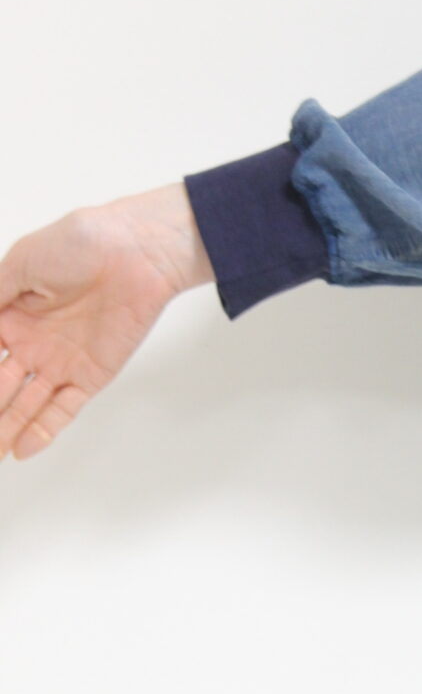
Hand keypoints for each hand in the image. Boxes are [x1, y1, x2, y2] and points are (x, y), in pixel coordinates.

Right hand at [0, 181, 214, 461]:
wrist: (136, 252)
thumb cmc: (81, 244)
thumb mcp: (22, 263)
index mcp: (10, 313)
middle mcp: (31, 342)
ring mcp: (59, 361)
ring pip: (25, 404)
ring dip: (6, 427)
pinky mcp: (89, 375)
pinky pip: (63, 409)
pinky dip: (42, 430)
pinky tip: (21, 450)